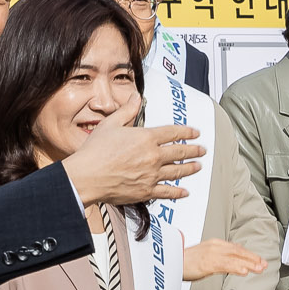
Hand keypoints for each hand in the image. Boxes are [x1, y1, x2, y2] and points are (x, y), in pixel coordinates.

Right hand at [61, 120, 202, 208]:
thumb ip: (127, 110)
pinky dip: (178, 192)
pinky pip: (167, 192)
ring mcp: (152, 175)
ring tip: (198, 166)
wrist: (87, 176)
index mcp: (146, 138)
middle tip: (201, 150)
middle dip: (193, 150)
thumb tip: (135, 97)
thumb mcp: (110, 124)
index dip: (187, 132)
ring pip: (178, 171)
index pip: (173, 133)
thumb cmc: (95, 151)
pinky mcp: (147, 191)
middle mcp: (153, 156)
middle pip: (180, 152)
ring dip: (190, 168)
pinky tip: (184, 192)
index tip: (195, 133)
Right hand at [181, 238, 262, 282]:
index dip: (249, 254)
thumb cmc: (186, 261)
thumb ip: (220, 256)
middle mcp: (215, 247)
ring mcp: (211, 254)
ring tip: (259, 269)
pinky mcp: (206, 263)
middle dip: (252, 259)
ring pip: (234, 258)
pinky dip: (236, 268)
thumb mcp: (206, 255)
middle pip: (238, 252)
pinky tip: (244, 271)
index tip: (260, 260)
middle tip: (264, 265)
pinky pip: (225, 265)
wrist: (170, 262)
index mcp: (215, 244)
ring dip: (249, 264)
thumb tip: (234, 258)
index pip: (236, 248)